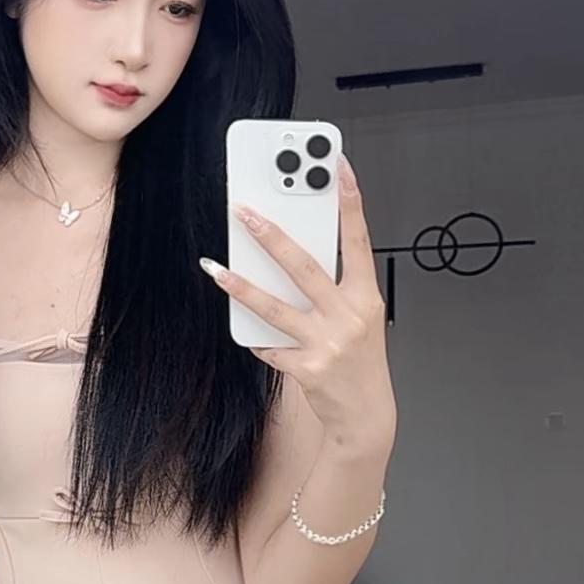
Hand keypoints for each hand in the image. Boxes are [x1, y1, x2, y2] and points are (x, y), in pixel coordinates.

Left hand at [202, 156, 396, 455]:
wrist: (367, 416)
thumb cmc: (360, 362)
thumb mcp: (360, 319)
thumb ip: (335, 289)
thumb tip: (293, 259)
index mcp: (366, 298)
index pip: (358, 240)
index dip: (350, 202)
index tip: (337, 167)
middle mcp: (349, 317)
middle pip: (305, 267)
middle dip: (272, 237)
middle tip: (246, 212)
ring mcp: (328, 343)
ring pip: (276, 307)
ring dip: (242, 286)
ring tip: (216, 268)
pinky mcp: (308, 368)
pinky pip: (271, 347)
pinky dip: (258, 339)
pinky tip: (246, 331)